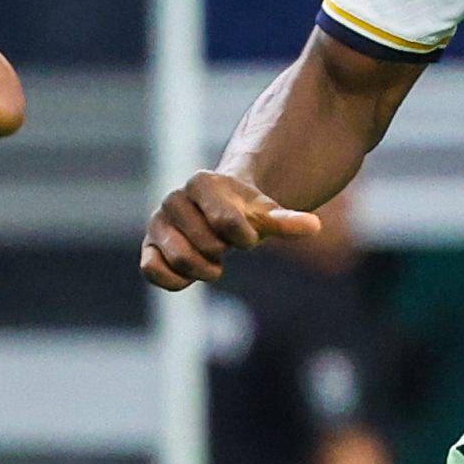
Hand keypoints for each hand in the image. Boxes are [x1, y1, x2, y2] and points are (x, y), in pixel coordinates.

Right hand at [140, 171, 313, 289]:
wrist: (218, 215)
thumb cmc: (244, 214)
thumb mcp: (266, 215)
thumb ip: (286, 220)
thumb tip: (315, 226)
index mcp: (201, 182)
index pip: (225, 221)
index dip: (244, 238)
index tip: (249, 238)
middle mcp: (173, 199)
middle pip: (206, 244)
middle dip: (224, 253)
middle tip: (227, 248)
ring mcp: (157, 223)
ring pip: (179, 258)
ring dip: (204, 269)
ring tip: (213, 264)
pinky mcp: (149, 247)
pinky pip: (151, 270)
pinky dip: (174, 280)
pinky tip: (190, 277)